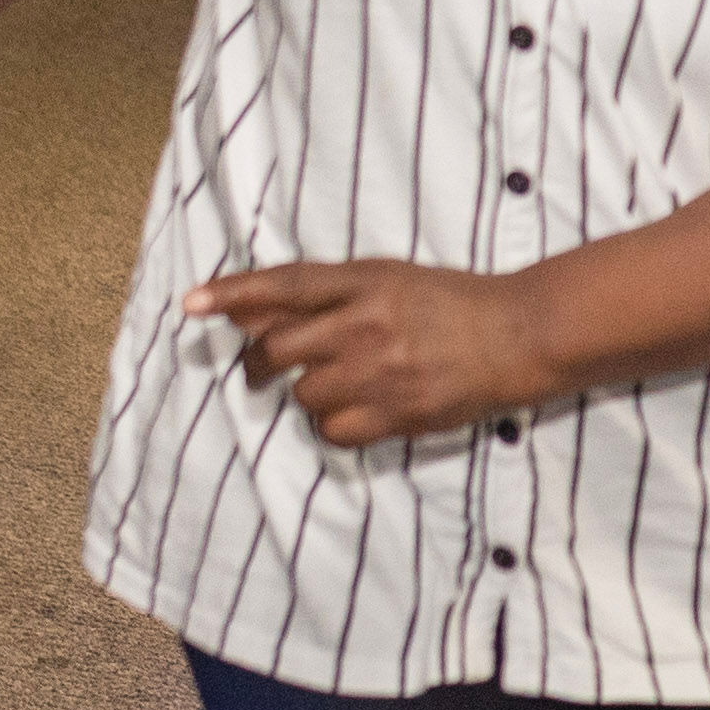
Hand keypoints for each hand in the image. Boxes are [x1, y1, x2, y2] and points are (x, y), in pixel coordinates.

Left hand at [192, 258, 549, 446]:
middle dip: (258, 364)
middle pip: (277, 349)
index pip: (284, 285)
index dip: (233, 293)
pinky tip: (356, 411)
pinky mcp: (397, 413)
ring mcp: (381, 371)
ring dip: (307, 395)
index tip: (192, 304)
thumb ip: (327, 292)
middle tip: (261, 371)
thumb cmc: (452, 303)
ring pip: (303, 395)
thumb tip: (255, 309)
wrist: (518, 336)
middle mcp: (367, 323)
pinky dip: (333, 426)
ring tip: (337, 387)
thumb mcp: (390, 279)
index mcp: (366, 280)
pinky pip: (333, 431)